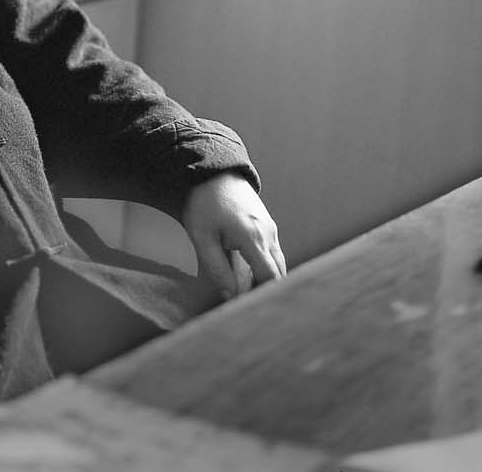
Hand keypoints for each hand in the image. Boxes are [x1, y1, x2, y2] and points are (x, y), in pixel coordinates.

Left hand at [180, 172, 285, 299]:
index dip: (264, 297)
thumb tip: (231, 297)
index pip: (271, 278)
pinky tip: (251, 276)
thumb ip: (217, 269)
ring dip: (268, 280)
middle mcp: (268, 234)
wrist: (212, 170)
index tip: (253, 312)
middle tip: (253, 309)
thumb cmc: (204, 203)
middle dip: (269, 293)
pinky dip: (267, 267)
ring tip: (251, 295)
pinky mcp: (267, 224)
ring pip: (278, 264)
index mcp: (254, 238)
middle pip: (279, 274)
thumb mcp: (202, 237)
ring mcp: (271, 228)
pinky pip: (273, 252)